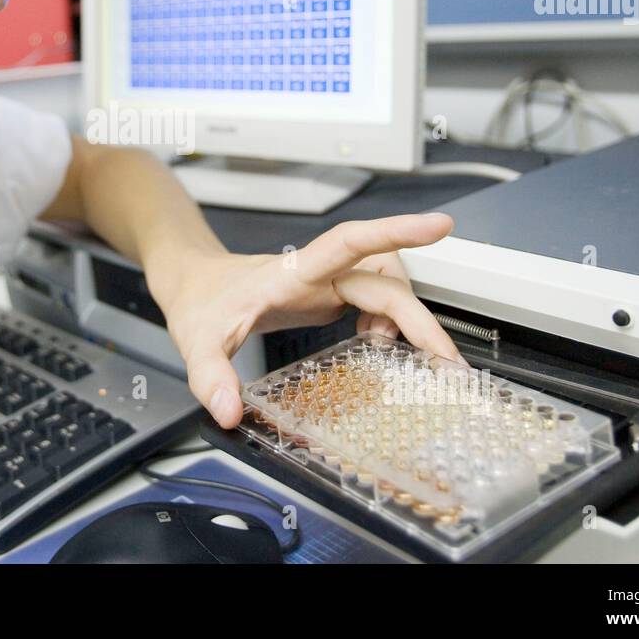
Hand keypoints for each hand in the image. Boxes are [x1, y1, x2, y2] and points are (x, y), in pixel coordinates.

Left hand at [157, 213, 460, 427]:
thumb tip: (229, 412)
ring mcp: (325, 282)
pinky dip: (387, 323)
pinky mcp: (329, 295)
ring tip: (390, 351)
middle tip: (444, 360)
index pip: (349, 242)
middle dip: (419, 316)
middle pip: (384, 279)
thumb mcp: (197, 343)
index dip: (394, 231)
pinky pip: (375, 300)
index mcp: (292, 272)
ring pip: (386, 285)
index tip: (437, 225)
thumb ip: (211, 378)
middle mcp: (316, 272)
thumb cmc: (200, 302)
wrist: (194, 284)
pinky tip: (373, 344)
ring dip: (402, 317)